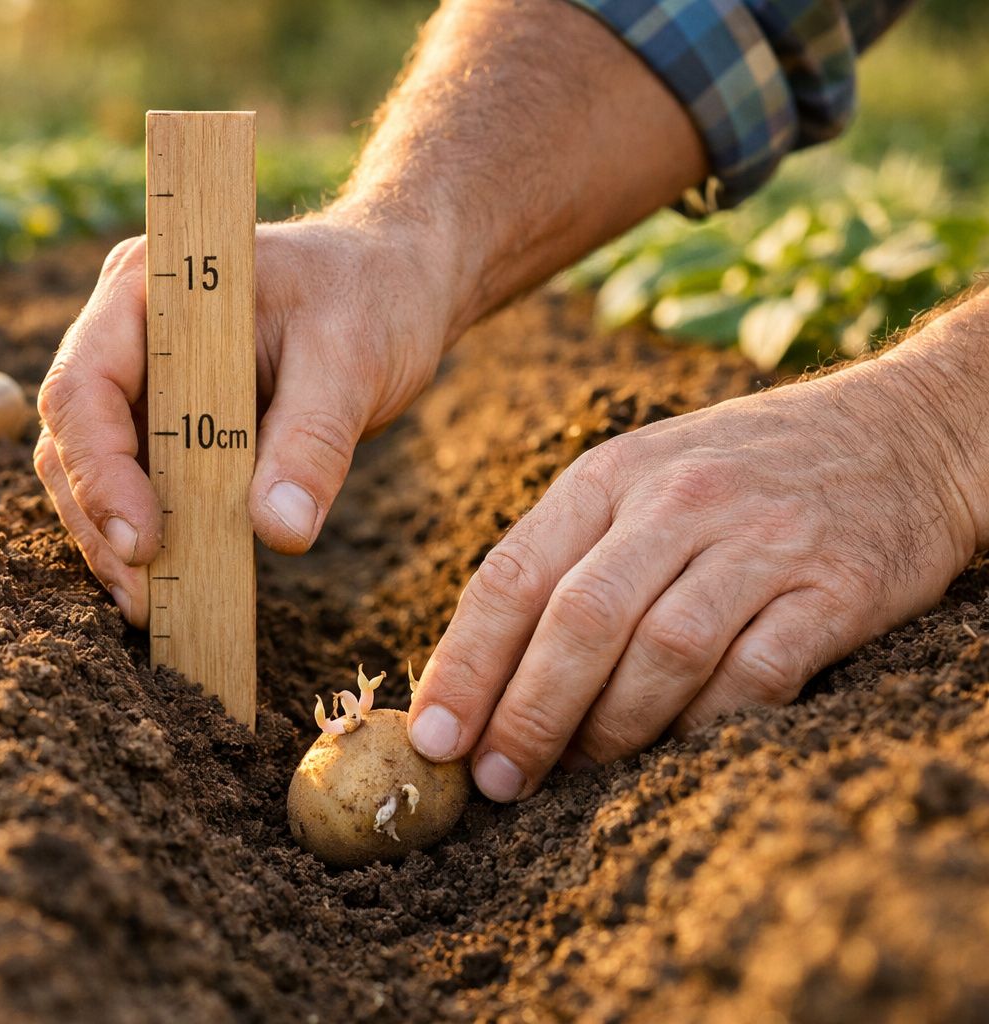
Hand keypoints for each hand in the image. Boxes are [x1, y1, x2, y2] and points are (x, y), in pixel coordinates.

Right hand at [35, 216, 453, 625]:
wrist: (392, 281)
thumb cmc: (369, 298)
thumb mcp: (353, 361)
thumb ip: (313, 442)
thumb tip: (281, 532)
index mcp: (150, 289)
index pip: (85, 385)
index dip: (100, 470)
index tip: (144, 541)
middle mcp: (125, 332)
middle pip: (72, 436)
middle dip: (98, 521)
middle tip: (143, 597)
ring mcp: (139, 378)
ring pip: (89, 469)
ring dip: (110, 539)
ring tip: (150, 606)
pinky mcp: (164, 421)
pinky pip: (134, 482)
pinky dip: (143, 534)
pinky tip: (166, 588)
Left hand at [408, 349, 984, 801]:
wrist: (905, 431)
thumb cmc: (738, 474)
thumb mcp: (638, 481)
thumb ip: (562, 561)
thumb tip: (475, 674)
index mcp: (608, 476)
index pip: (512, 576)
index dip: (465, 664)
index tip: (432, 735)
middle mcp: (678, 501)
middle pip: (579, 621)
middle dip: (527, 713)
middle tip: (497, 778)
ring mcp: (760, 541)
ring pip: (661, 652)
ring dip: (610, 729)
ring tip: (577, 772)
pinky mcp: (835, 588)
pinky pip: (754, 675)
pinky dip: (705, 724)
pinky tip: (675, 748)